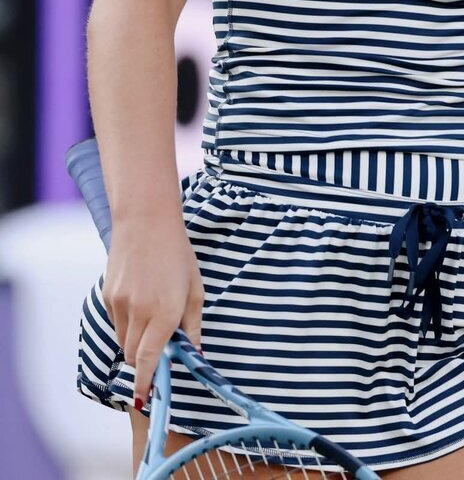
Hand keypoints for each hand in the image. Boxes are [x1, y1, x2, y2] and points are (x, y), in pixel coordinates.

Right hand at [102, 217, 203, 409]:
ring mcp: (120, 304)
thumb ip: (193, 324)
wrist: (146, 222)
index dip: (146, 383)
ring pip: (123, 341)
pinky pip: (117, 322)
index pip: (149, 359)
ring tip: (153, 314)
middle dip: (144, 361)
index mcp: (165, 311)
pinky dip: (127, 323)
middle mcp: (140, 311)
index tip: (145, 400)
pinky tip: (140, 300)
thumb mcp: (195, 288)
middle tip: (160, 347)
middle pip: (134, 356)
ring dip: (136, 341)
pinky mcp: (108, 296)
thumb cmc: (177, 254)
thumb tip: (194, 353)